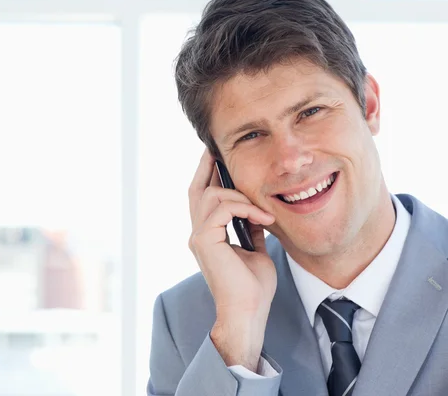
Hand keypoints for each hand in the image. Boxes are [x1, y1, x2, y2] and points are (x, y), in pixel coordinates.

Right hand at [187, 148, 276, 369]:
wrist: (248, 313)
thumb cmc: (252, 288)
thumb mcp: (255, 250)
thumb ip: (250, 229)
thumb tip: (256, 212)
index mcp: (208, 234)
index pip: (203, 197)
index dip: (208, 175)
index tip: (218, 156)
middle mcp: (198, 233)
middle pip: (197, 189)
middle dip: (208, 166)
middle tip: (218, 148)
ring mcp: (198, 236)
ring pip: (210, 194)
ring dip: (239, 195)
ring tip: (262, 209)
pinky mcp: (204, 240)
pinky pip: (222, 208)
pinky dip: (244, 208)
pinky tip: (263, 219)